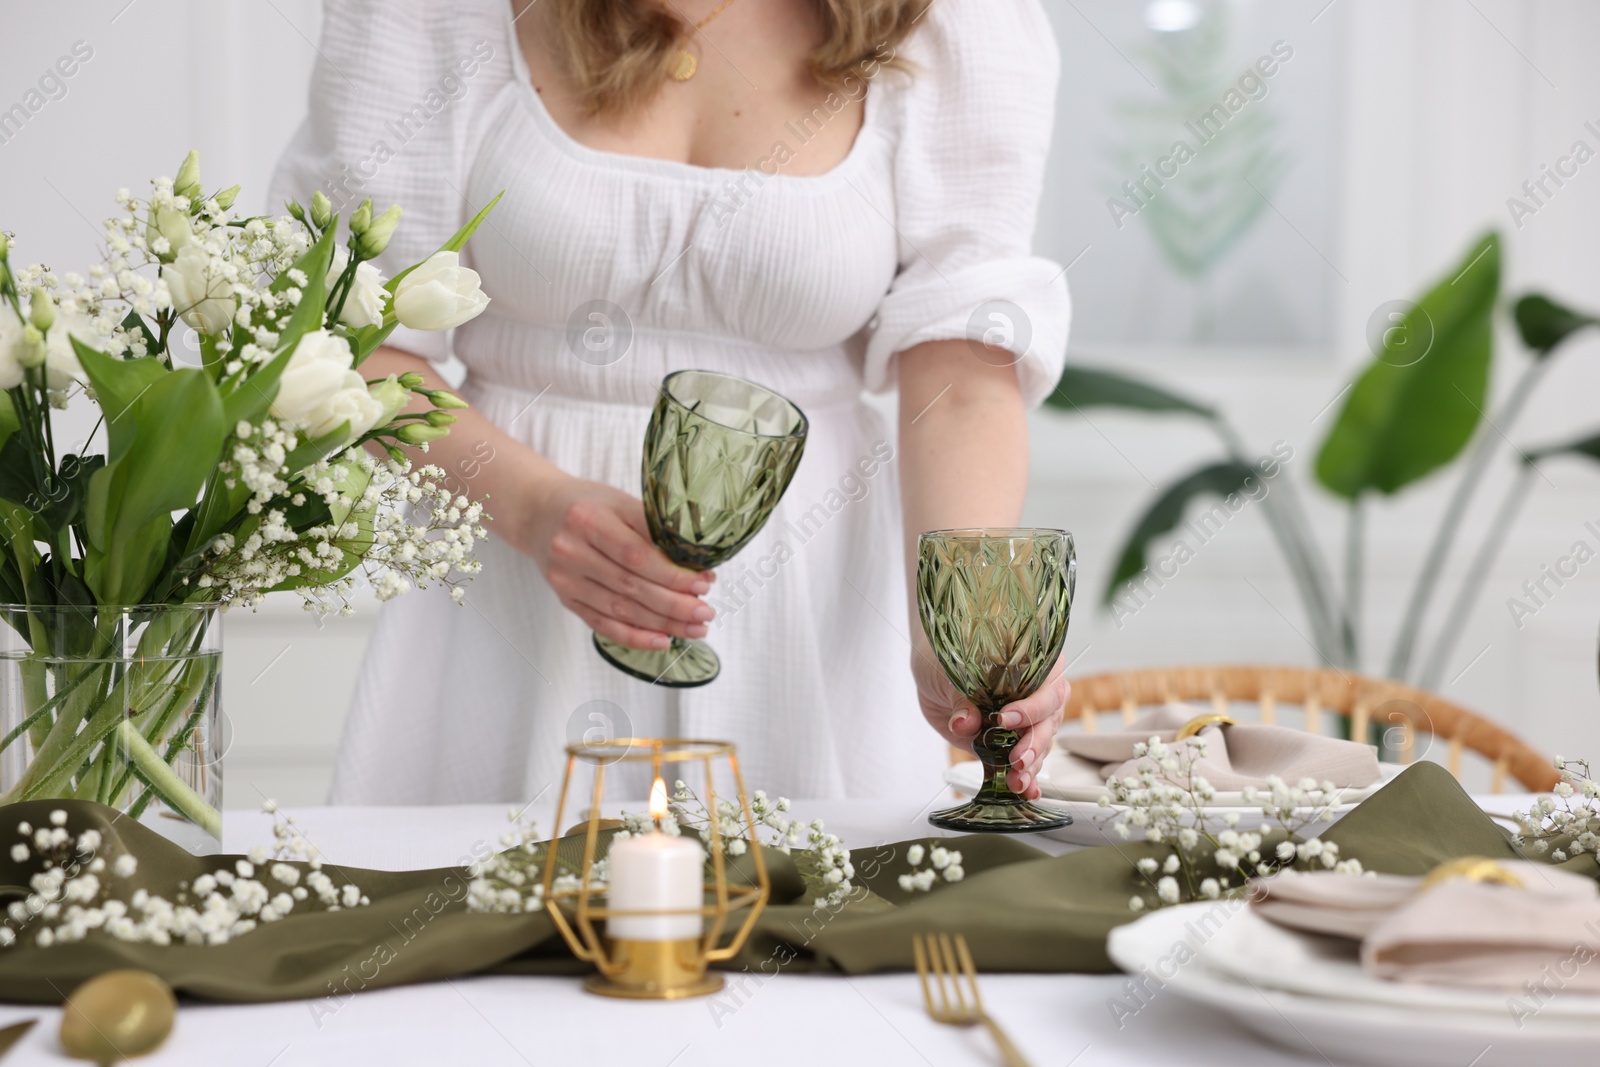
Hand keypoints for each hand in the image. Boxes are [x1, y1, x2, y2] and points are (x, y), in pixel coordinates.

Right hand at [513, 471, 714, 649]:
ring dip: (662, 624)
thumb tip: (697, 563)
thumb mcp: (619, 502)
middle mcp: (571, 552)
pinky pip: (603, 624)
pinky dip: (634, 636)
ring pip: (620, 610)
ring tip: (695, 628)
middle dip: (674, 605)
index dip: (672, 574)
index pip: (636, 555)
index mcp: (587, 520)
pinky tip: (662, 641)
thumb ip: (653, 529)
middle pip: (630, 587)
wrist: (539, 514)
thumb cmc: (588, 505)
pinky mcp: (566, 599)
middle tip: (706, 612)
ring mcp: (565, 580)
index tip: (703, 583)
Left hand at [912, 643, 1069, 798]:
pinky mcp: (1010, 743)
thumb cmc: (948, 661)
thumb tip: (965, 722)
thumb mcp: (952, 673)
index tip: (1005, 719)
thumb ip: (962, 699)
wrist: (933, 676)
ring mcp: (1025, 722)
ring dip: (1030, 766)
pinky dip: (1026, 778)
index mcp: (1034, 667)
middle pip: (1047, 721)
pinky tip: (1026, 790)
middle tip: (1017, 759)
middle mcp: (1036, 695)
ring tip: (1017, 781)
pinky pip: (1024, 762)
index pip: (1046, 689)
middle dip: (1034, 744)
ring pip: (1039, 745)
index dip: (1030, 707)